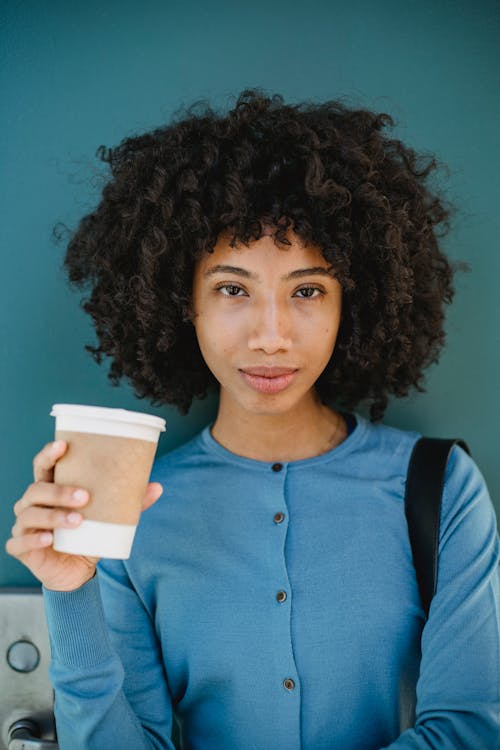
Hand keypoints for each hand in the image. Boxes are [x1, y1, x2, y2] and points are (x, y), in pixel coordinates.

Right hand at [5, 439, 163, 591]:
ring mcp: (23, 525)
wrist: (76, 570)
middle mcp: (32, 503)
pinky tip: (50, 538)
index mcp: (50, 488)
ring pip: (30, 514)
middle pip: (37, 489)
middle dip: (59, 491)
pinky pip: (21, 541)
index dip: (50, 453)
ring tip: (78, 520)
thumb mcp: (108, 517)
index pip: (44, 465)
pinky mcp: (21, 548)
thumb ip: (129, 503)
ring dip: (54, 516)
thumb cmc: (87, 534)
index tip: (64, 445)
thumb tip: (157, 486)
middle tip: (85, 496)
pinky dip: (35, 538)